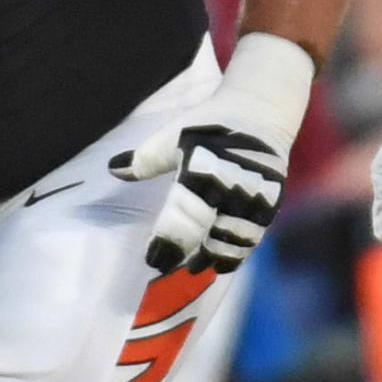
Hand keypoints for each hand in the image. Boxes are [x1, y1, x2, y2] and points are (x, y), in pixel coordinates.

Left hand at [112, 35, 313, 274]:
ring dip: (209, 259)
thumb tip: (113, 169)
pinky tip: (217, 260)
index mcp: (202, 172)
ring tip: (192, 267)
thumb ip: (145, 159)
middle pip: (205, 238)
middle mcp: (230, 191)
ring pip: (230, 244)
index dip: (167, 244)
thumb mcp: (175, 135)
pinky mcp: (269, 207)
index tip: (151, 260)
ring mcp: (253, 201)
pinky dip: (233, 254)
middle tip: (166, 270)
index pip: (183, 220)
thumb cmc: (211, 122)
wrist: (262, 111)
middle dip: (184, 257)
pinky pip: (249, 240)